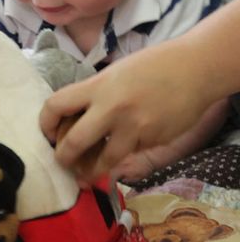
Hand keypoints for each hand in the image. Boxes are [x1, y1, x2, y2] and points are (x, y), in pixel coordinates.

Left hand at [40, 39, 212, 173]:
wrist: (195, 69)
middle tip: (62, 162)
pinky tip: (127, 148)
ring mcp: (133, 128)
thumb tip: (78, 118)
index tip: (49, 134)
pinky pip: (130, 154)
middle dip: (63, 157)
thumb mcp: (115, 73)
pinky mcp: (152, 141)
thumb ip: (95, 95)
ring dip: (92, 170)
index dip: (45, 123)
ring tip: (86, 175)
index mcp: (98, 86)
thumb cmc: (152, 65)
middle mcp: (111, 109)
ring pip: (104, 160)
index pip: (56, 105)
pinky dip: (124, 155)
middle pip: (74, 142)